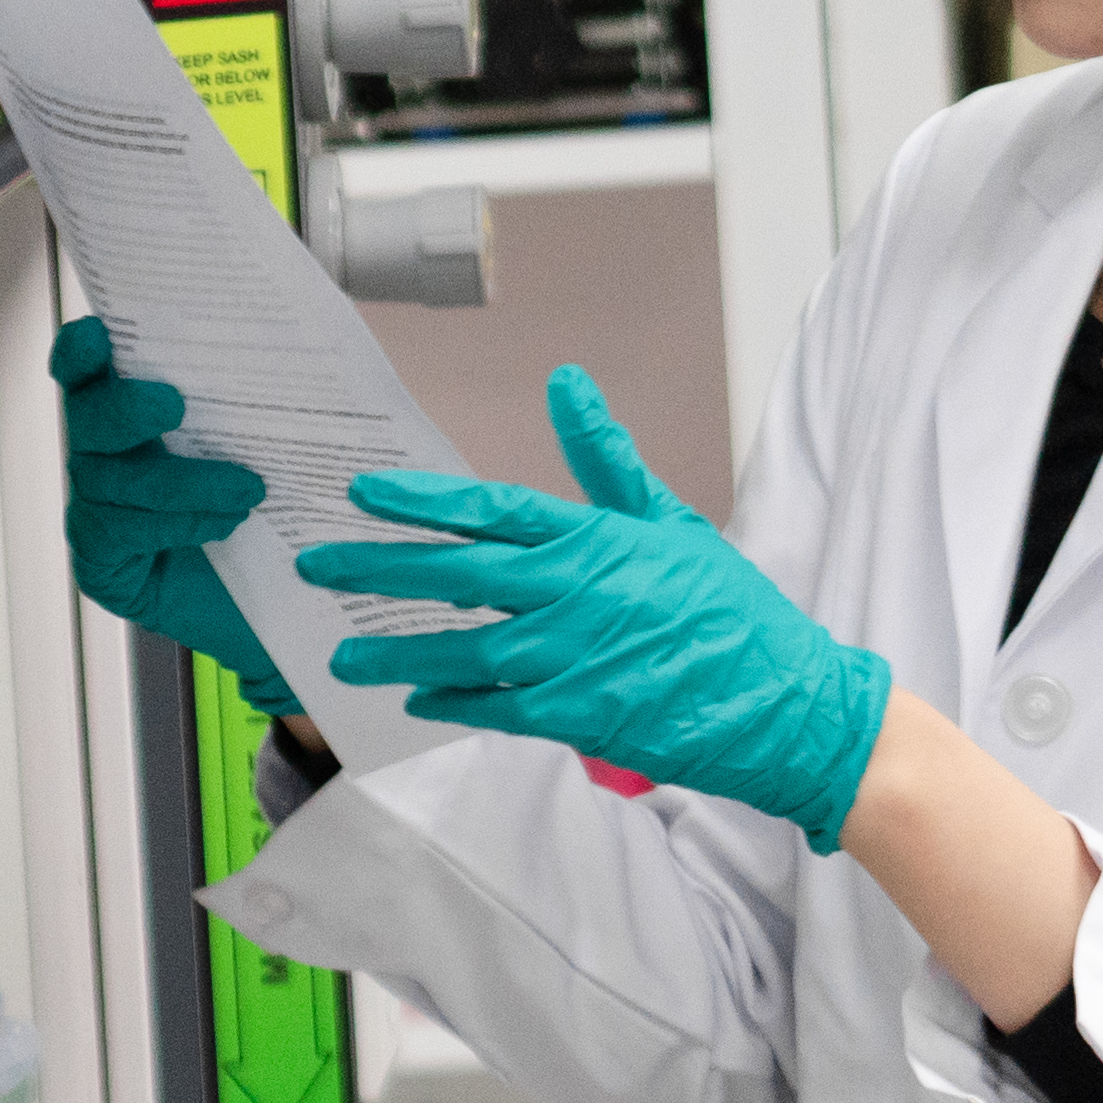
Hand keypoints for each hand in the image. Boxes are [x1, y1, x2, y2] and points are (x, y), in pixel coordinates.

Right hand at [50, 315, 295, 714]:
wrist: (289, 602)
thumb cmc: (277, 513)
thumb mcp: (277, 443)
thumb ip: (265, 395)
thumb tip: (306, 331)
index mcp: (135, 410)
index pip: (88, 369)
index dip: (82, 350)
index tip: (101, 333)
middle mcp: (104, 455)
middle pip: (86, 416)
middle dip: (124, 408)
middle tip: (173, 405)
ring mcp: (96, 510)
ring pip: (111, 480)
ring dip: (180, 480)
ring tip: (247, 489)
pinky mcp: (100, 563)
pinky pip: (120, 531)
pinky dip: (173, 524)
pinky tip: (221, 527)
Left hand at [291, 367, 897, 847]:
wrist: (784, 702)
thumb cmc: (728, 611)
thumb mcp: (670, 523)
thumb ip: (606, 459)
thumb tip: (566, 384)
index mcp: (596, 542)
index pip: (490, 510)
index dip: (421, 500)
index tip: (363, 491)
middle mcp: (575, 596)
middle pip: (457, 576)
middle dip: (380, 567)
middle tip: (319, 564)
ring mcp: (574, 660)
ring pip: (464, 650)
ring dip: (397, 651)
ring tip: (342, 655)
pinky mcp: (580, 717)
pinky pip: (497, 709)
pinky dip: (452, 702)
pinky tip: (414, 698)